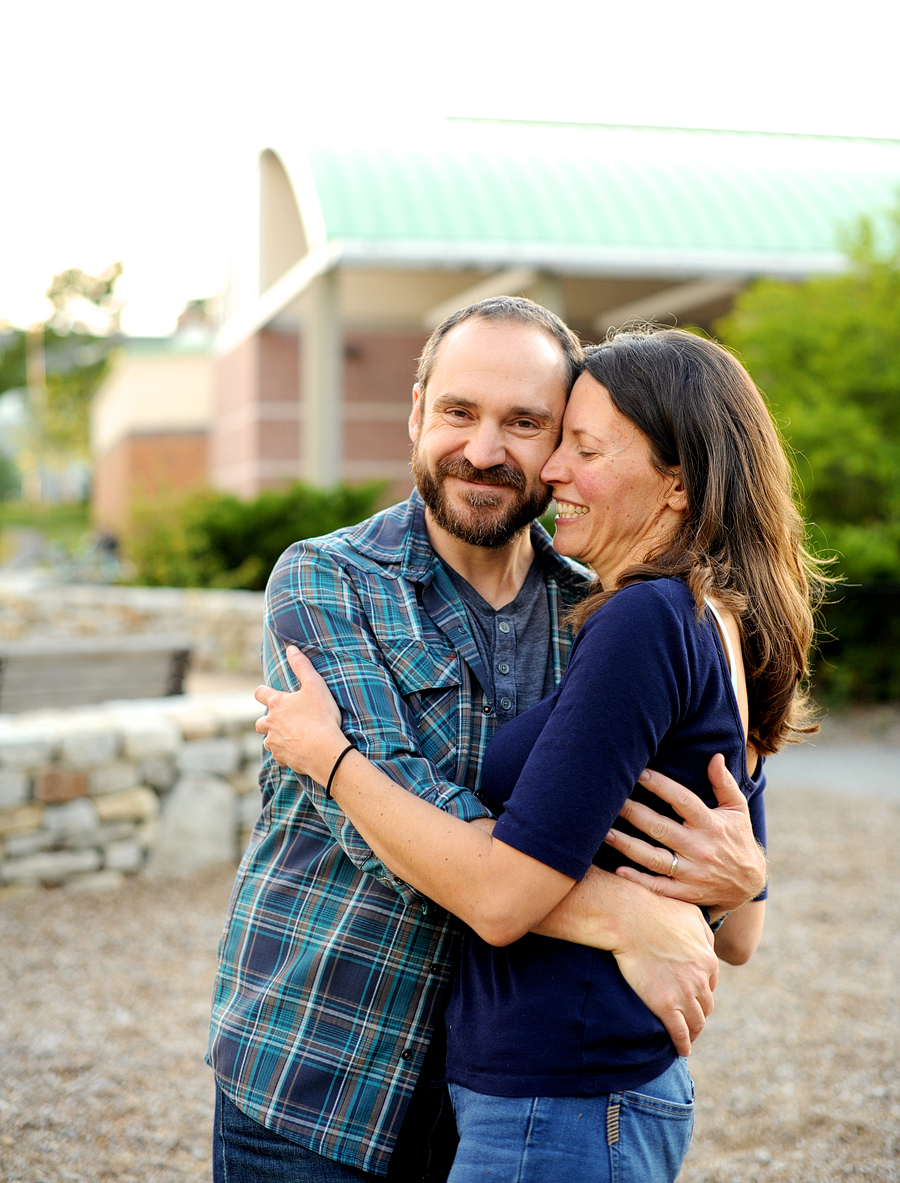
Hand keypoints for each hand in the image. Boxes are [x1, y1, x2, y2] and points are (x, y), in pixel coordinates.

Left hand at [255, 646, 344, 781]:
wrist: (323, 750)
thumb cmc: (321, 716)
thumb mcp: (315, 685)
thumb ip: (302, 666)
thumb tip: (291, 648)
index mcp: (277, 704)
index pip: (260, 693)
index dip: (262, 692)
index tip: (265, 692)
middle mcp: (270, 723)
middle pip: (259, 722)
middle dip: (267, 721)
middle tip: (281, 719)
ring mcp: (274, 742)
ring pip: (267, 741)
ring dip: (274, 738)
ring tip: (290, 737)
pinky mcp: (282, 758)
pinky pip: (279, 756)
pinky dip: (285, 754)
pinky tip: (296, 752)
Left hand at [603, 754, 766, 911]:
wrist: (750, 884)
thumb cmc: (737, 839)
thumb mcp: (737, 810)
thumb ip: (724, 783)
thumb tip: (715, 756)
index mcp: (711, 824)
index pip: (682, 800)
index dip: (659, 785)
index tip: (638, 772)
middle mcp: (700, 848)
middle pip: (660, 828)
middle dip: (632, 812)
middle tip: (609, 800)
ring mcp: (692, 873)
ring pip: (654, 858)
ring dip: (627, 845)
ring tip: (603, 832)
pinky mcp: (685, 893)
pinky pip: (658, 887)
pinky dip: (638, 880)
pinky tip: (618, 870)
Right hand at [607, 882, 717, 1055]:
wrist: (629, 918)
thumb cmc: (655, 910)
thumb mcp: (690, 914)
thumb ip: (704, 932)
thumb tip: (709, 944)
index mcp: (708, 959)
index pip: (711, 984)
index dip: (702, 991)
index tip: (693, 996)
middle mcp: (700, 980)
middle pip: (706, 1005)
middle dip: (699, 1012)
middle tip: (689, 1018)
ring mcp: (683, 995)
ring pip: (696, 1022)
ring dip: (694, 1032)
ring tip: (687, 1037)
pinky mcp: (664, 1005)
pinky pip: (679, 1033)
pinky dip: (683, 1045)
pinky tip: (681, 1050)